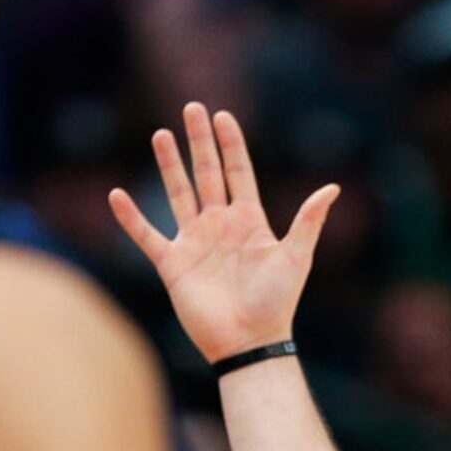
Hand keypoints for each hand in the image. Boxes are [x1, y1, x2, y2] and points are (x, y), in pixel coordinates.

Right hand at [109, 102, 337, 365]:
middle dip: (199, 142)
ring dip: (170, 166)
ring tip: (161, 135)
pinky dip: (131, 218)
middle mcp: (220, 226)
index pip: (238, 172)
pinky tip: (117, 196)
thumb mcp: (296, 258)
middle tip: (192, 108)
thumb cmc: (276, 302)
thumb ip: (308, 221)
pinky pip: (147, 236)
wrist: (248, 341)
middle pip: (207, 174)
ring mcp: (194, 243)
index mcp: (249, 220)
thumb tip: (332, 188)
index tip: (222, 116)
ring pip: (179, 194)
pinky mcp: (173, 264)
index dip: (231, 144)